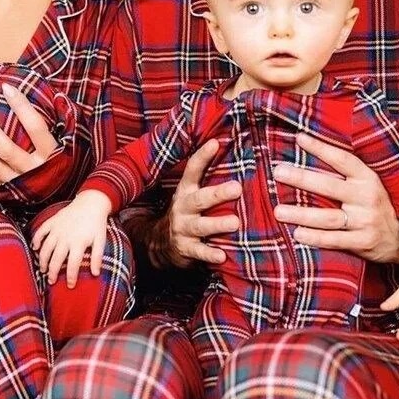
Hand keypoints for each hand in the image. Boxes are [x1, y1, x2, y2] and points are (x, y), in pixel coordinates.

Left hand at [0, 83, 57, 189]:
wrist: (59, 200)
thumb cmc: (58, 163)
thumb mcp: (64, 144)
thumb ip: (54, 123)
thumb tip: (48, 95)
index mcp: (50, 156)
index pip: (35, 127)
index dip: (22, 106)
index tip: (6, 87)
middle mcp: (33, 172)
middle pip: (6, 148)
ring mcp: (17, 185)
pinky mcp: (5, 194)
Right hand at [32, 191, 111, 287]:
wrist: (91, 201)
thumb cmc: (97, 223)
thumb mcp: (100, 240)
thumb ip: (97, 257)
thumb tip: (96, 274)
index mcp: (78, 243)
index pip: (72, 265)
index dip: (70, 277)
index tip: (69, 285)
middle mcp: (65, 237)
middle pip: (55, 259)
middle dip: (52, 272)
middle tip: (51, 281)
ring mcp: (57, 229)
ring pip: (45, 248)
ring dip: (42, 260)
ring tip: (43, 269)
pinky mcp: (52, 221)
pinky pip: (41, 231)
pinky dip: (36, 240)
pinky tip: (35, 248)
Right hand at [156, 139, 240, 267]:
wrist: (162, 242)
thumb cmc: (188, 212)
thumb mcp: (192, 193)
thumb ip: (209, 179)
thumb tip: (236, 154)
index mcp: (186, 190)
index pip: (193, 170)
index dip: (202, 156)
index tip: (215, 143)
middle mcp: (183, 207)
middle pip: (199, 199)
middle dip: (218, 194)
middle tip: (236, 188)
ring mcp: (183, 228)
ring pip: (200, 225)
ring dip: (217, 224)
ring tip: (235, 223)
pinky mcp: (186, 248)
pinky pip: (199, 252)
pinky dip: (210, 254)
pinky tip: (222, 255)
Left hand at [271, 133, 398, 262]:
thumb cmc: (380, 205)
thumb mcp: (372, 183)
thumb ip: (348, 172)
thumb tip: (314, 150)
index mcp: (369, 178)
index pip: (343, 159)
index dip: (321, 148)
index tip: (299, 138)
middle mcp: (367, 198)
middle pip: (329, 186)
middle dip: (302, 178)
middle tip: (278, 172)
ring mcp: (366, 221)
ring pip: (329, 217)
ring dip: (302, 214)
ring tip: (278, 211)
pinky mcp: (364, 242)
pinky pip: (335, 240)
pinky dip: (316, 238)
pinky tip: (297, 234)